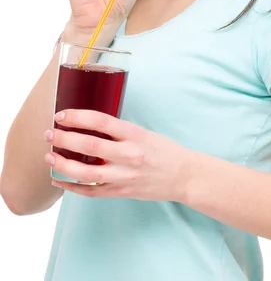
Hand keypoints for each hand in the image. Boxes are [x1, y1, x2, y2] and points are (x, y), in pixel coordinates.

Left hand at [44, 110, 191, 200]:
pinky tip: (58, 180)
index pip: (100, 121)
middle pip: (89, 146)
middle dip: (64, 138)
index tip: (62, 115)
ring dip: (63, 164)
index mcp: (135, 135)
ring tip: (49, 156)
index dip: (77, 116)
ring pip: (85, 173)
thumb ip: (119, 130)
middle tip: (50, 133)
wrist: (183, 176)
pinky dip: (71, 187)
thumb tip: (88, 125)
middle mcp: (128, 155)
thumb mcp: (144, 132)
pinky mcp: (121, 192)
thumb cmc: (164, 150)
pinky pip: (90, 191)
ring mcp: (124, 176)